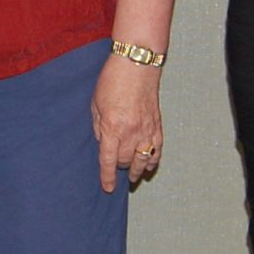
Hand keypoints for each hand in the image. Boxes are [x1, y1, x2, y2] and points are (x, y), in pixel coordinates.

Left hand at [91, 54, 163, 193]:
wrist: (136, 65)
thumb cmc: (112, 81)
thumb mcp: (95, 104)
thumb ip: (99, 126)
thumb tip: (103, 143)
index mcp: (112, 127)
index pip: (108, 160)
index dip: (107, 177)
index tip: (108, 188)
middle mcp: (131, 132)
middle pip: (124, 161)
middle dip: (119, 167)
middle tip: (115, 168)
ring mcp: (146, 130)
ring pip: (142, 160)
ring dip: (137, 170)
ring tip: (133, 177)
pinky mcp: (157, 125)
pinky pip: (157, 150)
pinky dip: (153, 161)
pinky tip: (148, 166)